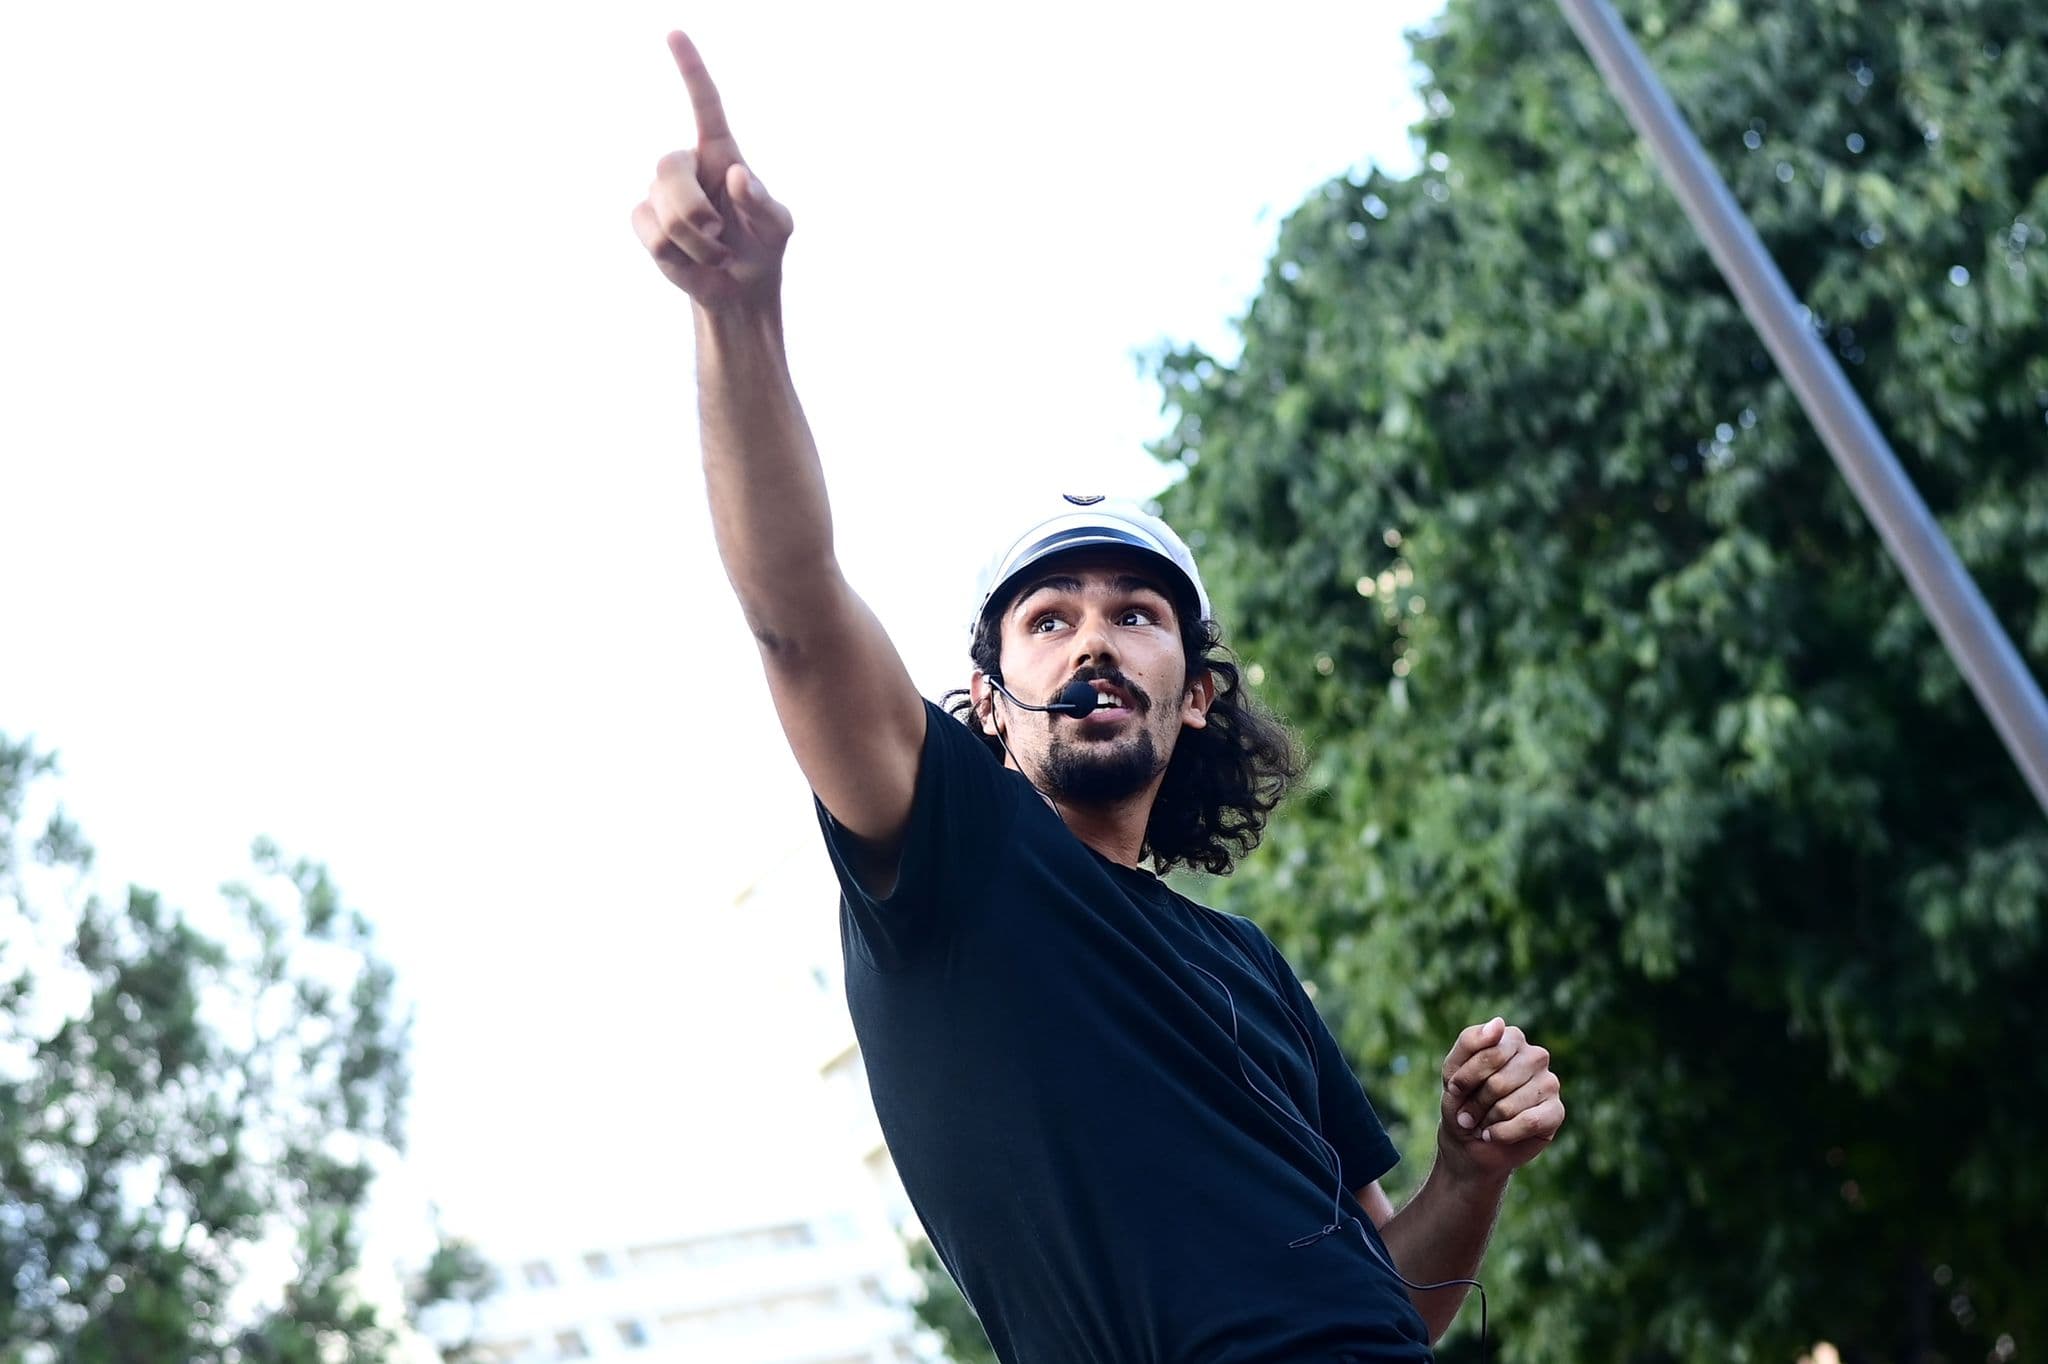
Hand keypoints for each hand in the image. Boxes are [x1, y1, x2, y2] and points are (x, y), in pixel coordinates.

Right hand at [630, 31, 793, 307]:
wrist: (740, 288)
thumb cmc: (762, 247)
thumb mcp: (778, 228)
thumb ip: (764, 203)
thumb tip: (737, 176)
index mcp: (721, 153)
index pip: (705, 104)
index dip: (691, 70)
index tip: (675, 34)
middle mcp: (688, 165)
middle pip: (667, 165)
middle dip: (693, 208)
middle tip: (719, 234)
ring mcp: (662, 193)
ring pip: (663, 210)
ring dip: (697, 244)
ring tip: (715, 252)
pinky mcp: (646, 221)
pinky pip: (653, 236)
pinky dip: (679, 258)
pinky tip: (693, 261)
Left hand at [1437, 1016, 1564, 1180]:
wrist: (1469, 1142)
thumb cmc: (1462, 1100)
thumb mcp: (1453, 1070)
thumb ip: (1470, 1041)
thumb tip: (1499, 1023)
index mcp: (1511, 1038)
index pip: (1489, 1052)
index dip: (1466, 1078)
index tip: (1455, 1089)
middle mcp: (1536, 1056)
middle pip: (1498, 1082)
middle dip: (1475, 1104)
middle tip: (1467, 1115)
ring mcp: (1550, 1083)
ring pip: (1509, 1104)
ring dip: (1487, 1121)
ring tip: (1483, 1123)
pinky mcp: (1557, 1111)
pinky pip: (1529, 1122)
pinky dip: (1503, 1133)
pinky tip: (1494, 1135)